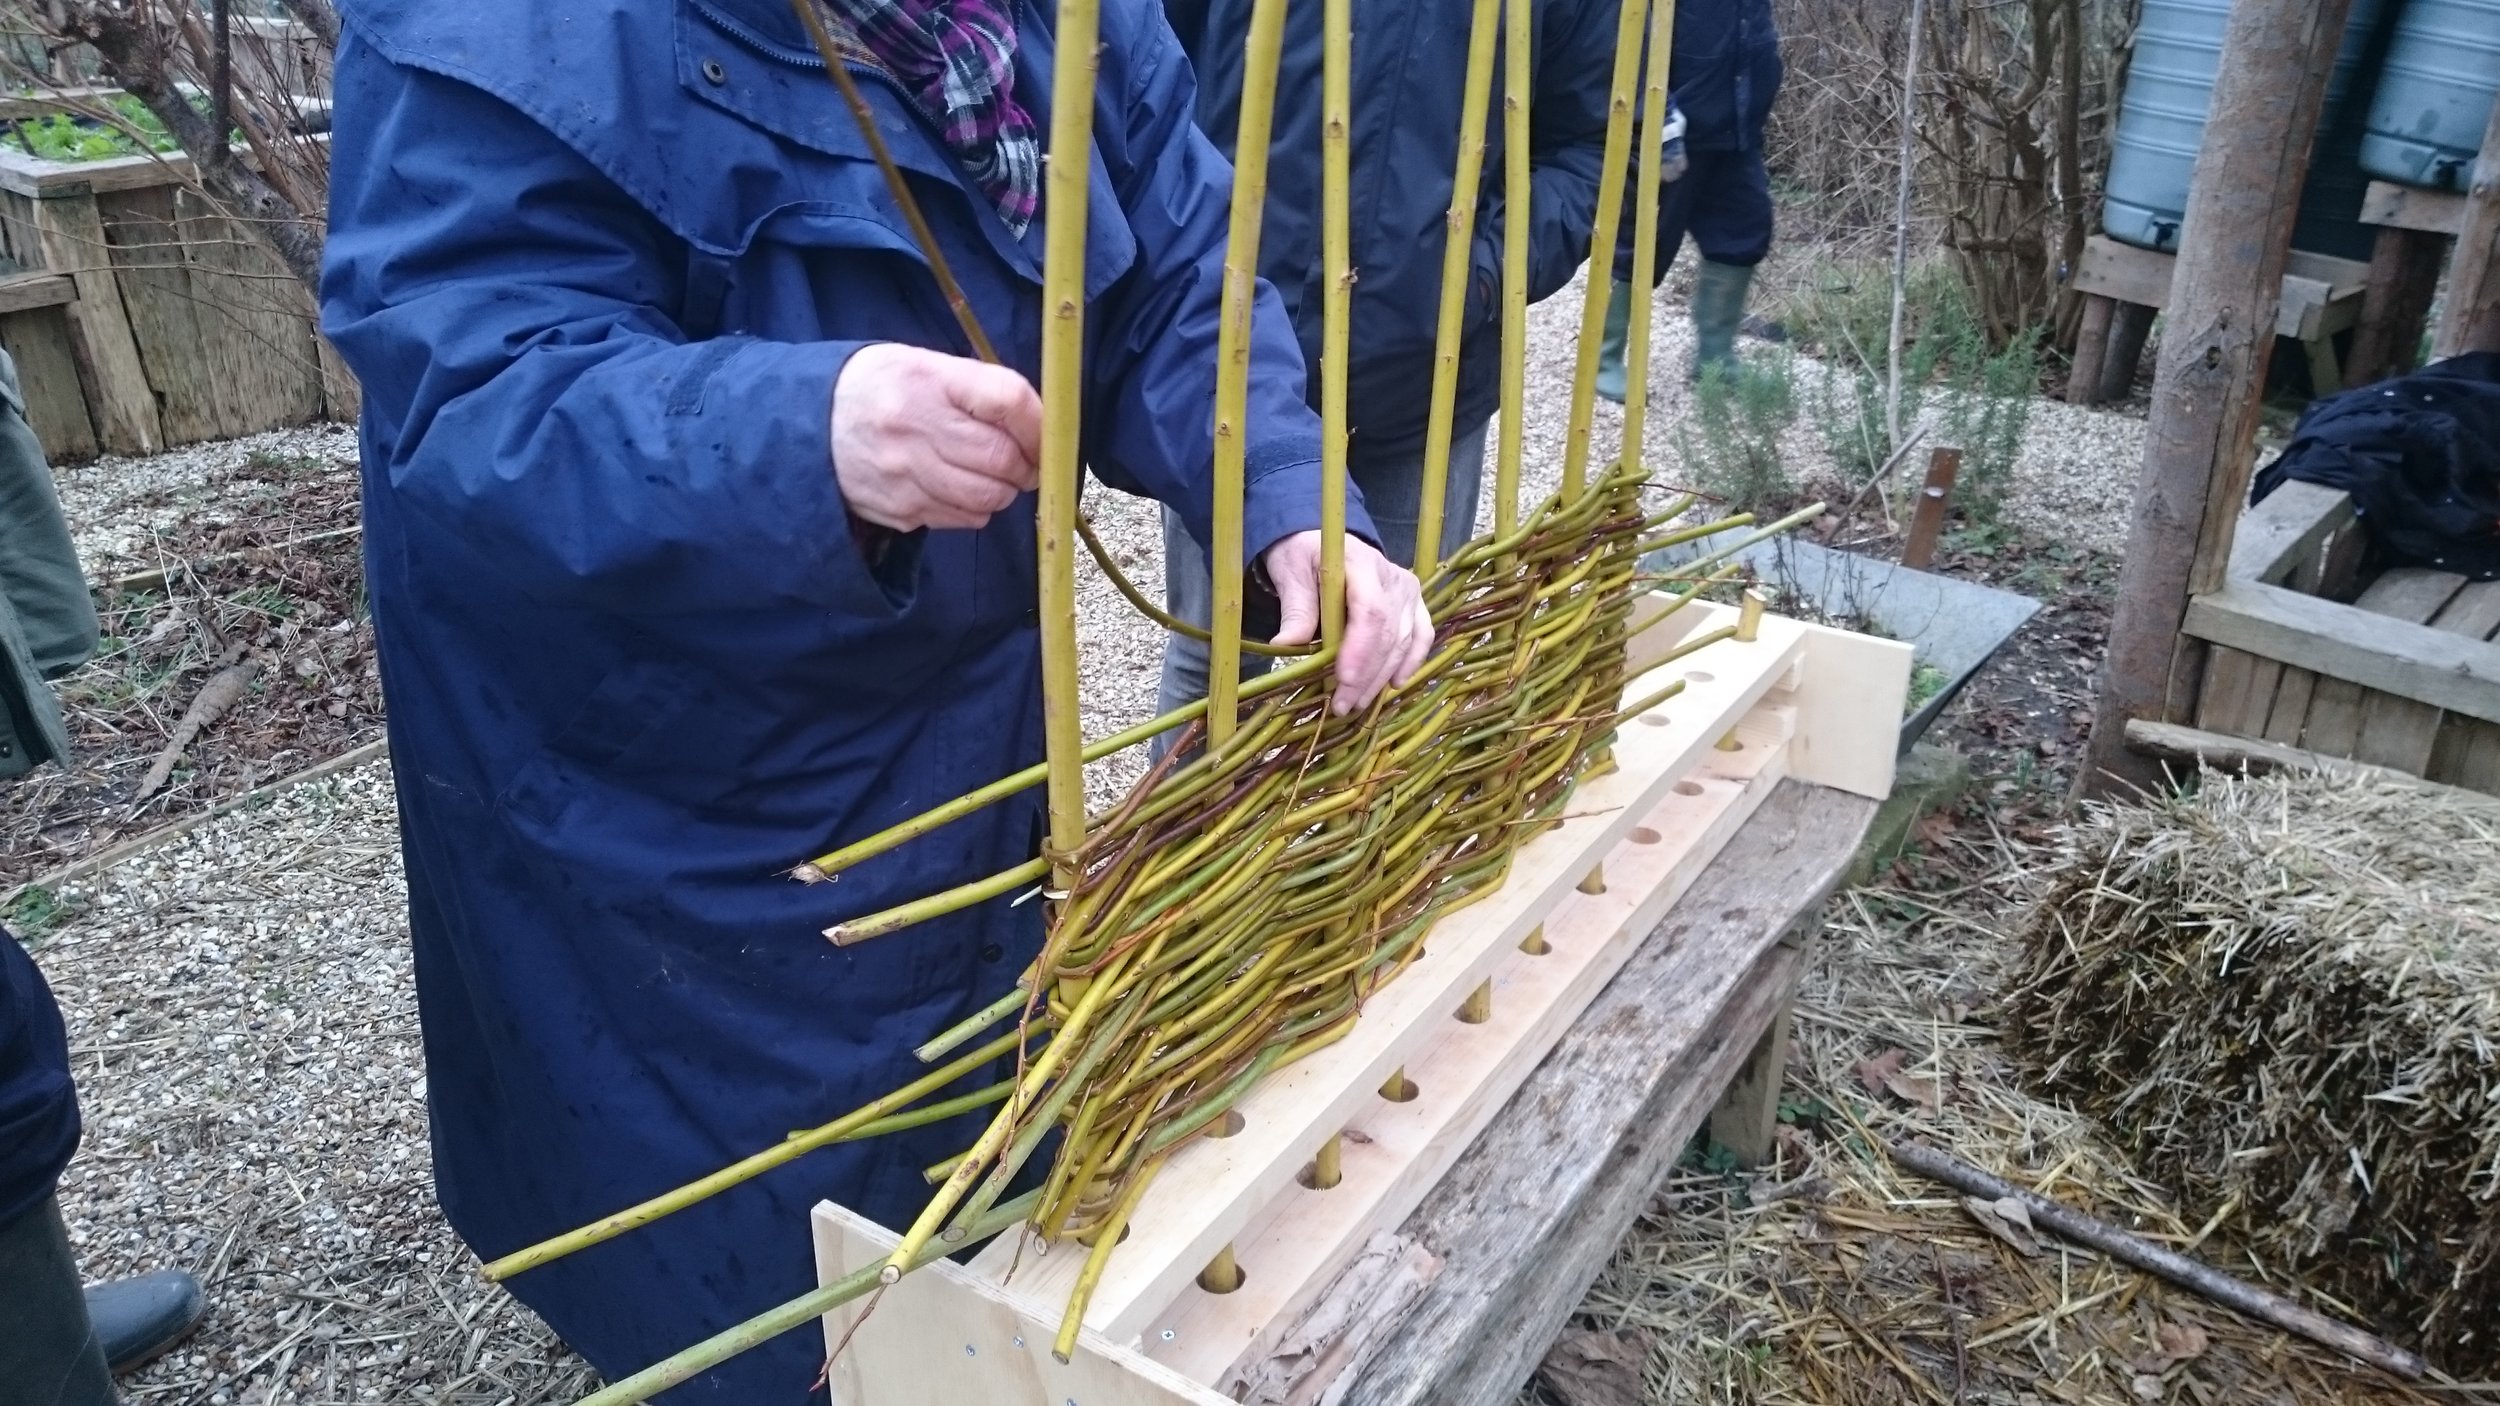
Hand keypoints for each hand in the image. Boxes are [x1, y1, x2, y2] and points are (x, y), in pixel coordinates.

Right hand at [831, 343, 1041, 531]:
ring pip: (987, 497)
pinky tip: (959, 488)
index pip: (1006, 400)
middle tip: (1025, 462)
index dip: (1038, 424)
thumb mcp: (921, 365)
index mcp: (925, 379)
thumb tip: (1039, 426)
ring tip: (991, 475)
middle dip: (1026, 466)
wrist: (805, 426)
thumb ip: (977, 389)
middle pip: (1001, 458)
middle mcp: (914, 428)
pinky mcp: (900, 510)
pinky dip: (974, 508)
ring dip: (1003, 490)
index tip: (1047, 436)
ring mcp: (905, 475)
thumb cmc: (878, 389)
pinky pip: (962, 519)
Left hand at [1264, 533, 1435, 714]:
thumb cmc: (1304, 557)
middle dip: (1366, 675)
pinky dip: (1412, 662)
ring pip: (1403, 641)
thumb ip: (1296, 609)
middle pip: (1388, 633)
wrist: (1324, 542)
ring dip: (1381, 676)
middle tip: (1342, 706)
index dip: (1360, 650)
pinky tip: (1395, 684)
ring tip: (1357, 703)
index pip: (1370, 612)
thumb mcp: (1291, 574)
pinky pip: (1421, 636)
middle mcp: (1392, 576)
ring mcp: (1407, 590)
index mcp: (1360, 562)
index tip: (1342, 681)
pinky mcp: (1414, 603)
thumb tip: (1285, 646)